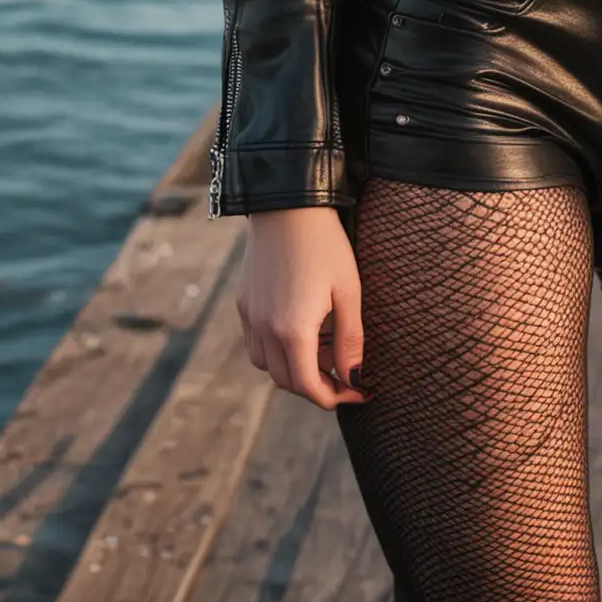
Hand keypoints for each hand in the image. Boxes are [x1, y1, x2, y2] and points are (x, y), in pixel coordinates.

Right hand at [236, 205, 366, 405]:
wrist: (287, 204)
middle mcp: (264, 330)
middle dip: (317, 385)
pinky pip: (256, 342)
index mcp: (293, 331)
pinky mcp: (243, 302)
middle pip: (287, 381)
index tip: (357, 391)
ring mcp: (249, 317)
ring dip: (294, 368)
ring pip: (267, 365)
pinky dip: (276, 349)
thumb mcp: (348, 291)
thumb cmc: (325, 245)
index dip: (334, 397)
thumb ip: (350, 339)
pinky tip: (299, 328)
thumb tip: (354, 378)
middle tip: (344, 372)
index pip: (309, 387)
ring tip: (323, 347)